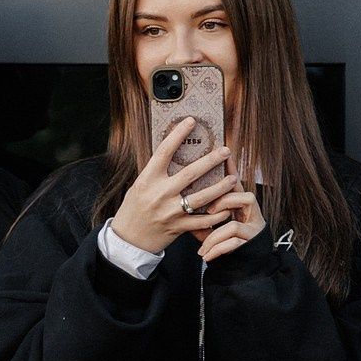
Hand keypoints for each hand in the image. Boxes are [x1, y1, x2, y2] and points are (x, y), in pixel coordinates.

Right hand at [109, 116, 235, 253]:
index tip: (191, 121)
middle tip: (225, 150)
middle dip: (211, 160)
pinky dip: (216, 214)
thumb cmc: (134, 209)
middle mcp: (159, 194)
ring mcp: (170, 211)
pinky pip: (202, 220)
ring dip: (220, 187)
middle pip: (190, 173)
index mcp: (148, 179)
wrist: (128, 239)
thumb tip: (174, 154)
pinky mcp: (178, 227)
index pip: (164, 152)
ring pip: (202, 197)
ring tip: (233, 178)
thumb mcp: (140, 186)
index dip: (178, 135)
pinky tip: (226, 208)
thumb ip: (156, 174)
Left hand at [197, 156, 267, 262]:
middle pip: (242, 197)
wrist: (244, 267)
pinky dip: (217, 250)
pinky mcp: (251, 244)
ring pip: (233, 225)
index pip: (236, 184)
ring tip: (202, 247)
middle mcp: (252, 214)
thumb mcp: (217, 225)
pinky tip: (206, 256)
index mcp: (242, 205)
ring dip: (215, 235)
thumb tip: (181, 203)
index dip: (231, 171)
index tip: (225, 156)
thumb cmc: (228, 243)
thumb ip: (205, 214)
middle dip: (222, 202)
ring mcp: (254, 229)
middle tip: (207, 212)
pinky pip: (233, 243)